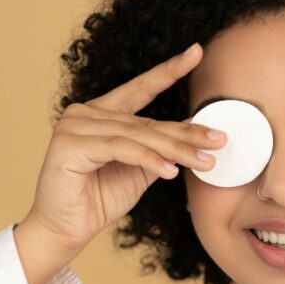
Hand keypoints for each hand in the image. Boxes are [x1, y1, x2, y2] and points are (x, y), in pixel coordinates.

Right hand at [18, 42, 225, 252]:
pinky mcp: (69, 145)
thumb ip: (160, 147)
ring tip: (204, 161)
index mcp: (100, 113)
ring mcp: (73, 126)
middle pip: (146, 121)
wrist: (65, 231)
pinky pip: (120, 148)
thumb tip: (196, 127)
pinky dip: (148, 159)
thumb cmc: (98, 200)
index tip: (196, 52)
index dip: (168, 71)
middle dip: (186, 133)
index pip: (139, 89)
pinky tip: (170, 171)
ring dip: (174, 149)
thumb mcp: (140, 169)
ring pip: (137, 135)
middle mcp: (84, 113)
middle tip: (219, 139)